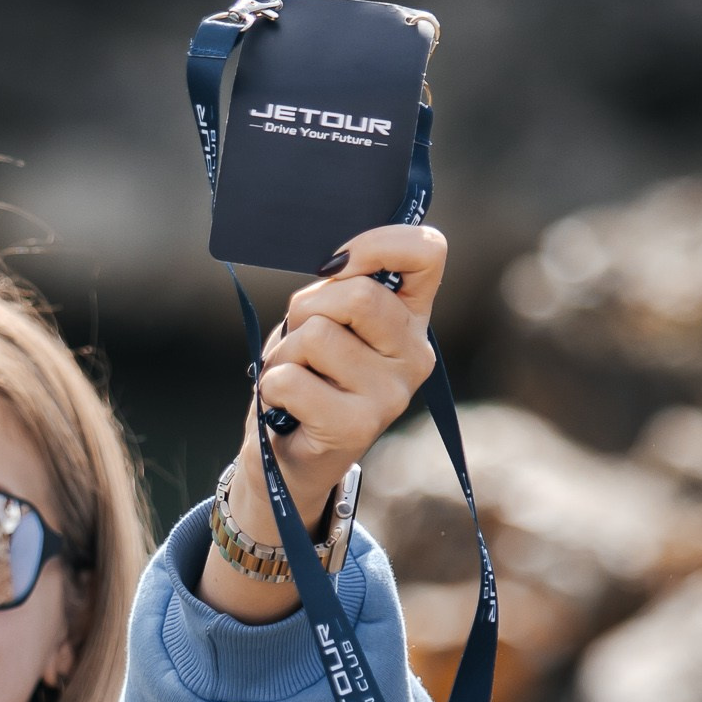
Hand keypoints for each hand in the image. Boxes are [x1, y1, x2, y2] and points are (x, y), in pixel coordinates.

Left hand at [203, 222, 444, 624]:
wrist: (288, 459)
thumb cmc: (307, 379)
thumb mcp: (328, 323)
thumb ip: (341, 288)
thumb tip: (336, 262)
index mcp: (413, 319)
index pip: (428, 251)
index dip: (377, 242)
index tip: (337, 263)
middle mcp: (415, 357)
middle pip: (357, 295)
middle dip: (308, 307)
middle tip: (301, 338)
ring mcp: (391, 395)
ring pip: (317, 335)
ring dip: (286, 352)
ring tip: (295, 376)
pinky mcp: (357, 427)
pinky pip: (291, 378)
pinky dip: (273, 385)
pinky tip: (286, 406)